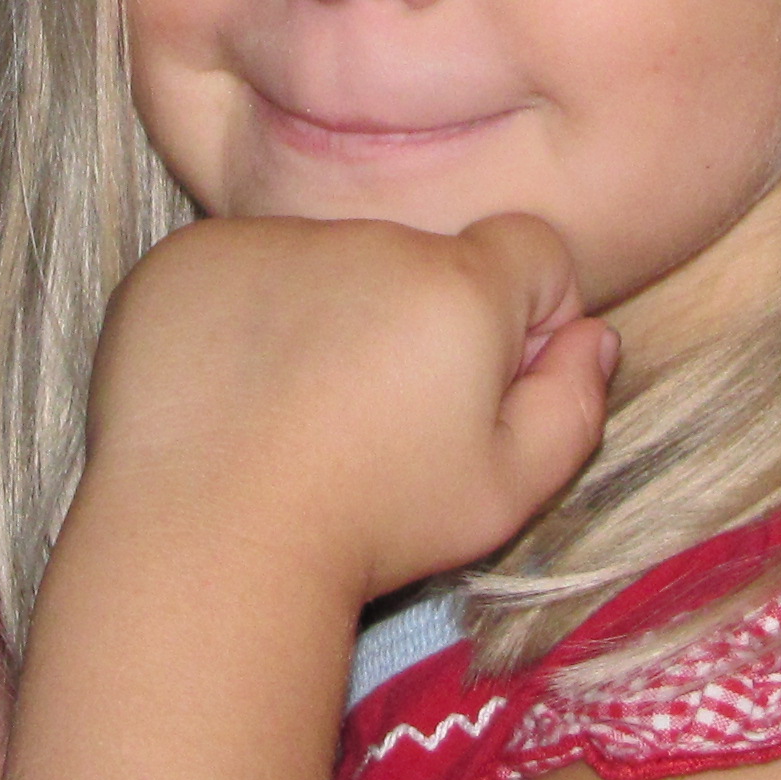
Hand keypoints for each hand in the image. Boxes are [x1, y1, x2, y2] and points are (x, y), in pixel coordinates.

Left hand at [81, 211, 619, 605]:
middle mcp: (366, 238)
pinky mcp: (187, 259)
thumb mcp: (507, 491)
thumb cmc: (370, 526)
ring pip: (327, 263)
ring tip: (294, 417)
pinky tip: (232, 397)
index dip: (528, 317)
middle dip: (419, 321)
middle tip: (376, 423)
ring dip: (328, 317)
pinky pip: (240, 269)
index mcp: (458, 283)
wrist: (207, 542)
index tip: (485, 384)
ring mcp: (267, 241)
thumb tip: (593, 337)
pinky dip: (243, 319)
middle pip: (421, 259)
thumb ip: (572, 404)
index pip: (529, 250)